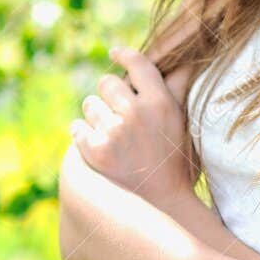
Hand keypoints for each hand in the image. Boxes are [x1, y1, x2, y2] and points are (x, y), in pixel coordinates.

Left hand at [69, 45, 195, 204]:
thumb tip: (182, 59)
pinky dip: (84, 136)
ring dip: (97, 118)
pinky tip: (101, 150)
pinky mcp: (93, 150)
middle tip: (121, 117)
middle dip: (110, 97)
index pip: (137, 64)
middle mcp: (137, 114)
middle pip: (107, 83)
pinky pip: (77, 126)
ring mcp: (113, 132)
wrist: (160, 206)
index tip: (114, 53)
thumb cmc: (173, 162)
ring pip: (90, 105)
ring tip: (114, 140)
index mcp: (161, 103)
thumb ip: (177, 89)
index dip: (123, 55)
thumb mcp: (182, 124)